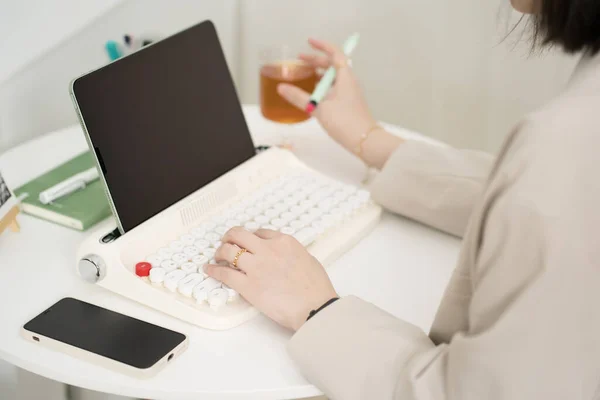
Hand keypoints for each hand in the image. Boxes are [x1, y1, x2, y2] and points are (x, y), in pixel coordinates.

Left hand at [205, 227, 337, 330]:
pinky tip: (209, 270)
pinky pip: (224, 274)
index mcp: (284, 242)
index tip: (247, 242)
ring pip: (228, 251)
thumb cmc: (316, 288)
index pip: (260, 233)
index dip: (251, 237)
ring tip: (217, 256)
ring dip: (220, 252)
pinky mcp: (248, 285)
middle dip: (230, 236)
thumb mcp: (308, 259)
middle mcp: (268, 250)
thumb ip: (292, 253)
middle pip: (240, 235)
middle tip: (226, 241)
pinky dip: (214, 270)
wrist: (314, 306)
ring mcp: (256, 267)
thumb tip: (284, 256)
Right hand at [277, 38, 376, 153]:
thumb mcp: (319, 109)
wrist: (365, 141)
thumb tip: (281, 88)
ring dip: (319, 73)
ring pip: (333, 77)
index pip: (335, 53)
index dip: (322, 46)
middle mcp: (349, 82)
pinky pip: (334, 88)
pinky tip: (313, 93)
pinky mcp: (348, 103)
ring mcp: (350, 93)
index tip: (309, 42)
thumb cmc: (345, 121)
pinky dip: (323, 85)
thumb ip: (299, 98)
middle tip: (300, 60)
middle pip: (333, 64)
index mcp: (345, 77)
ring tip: (305, 74)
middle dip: (317, 59)